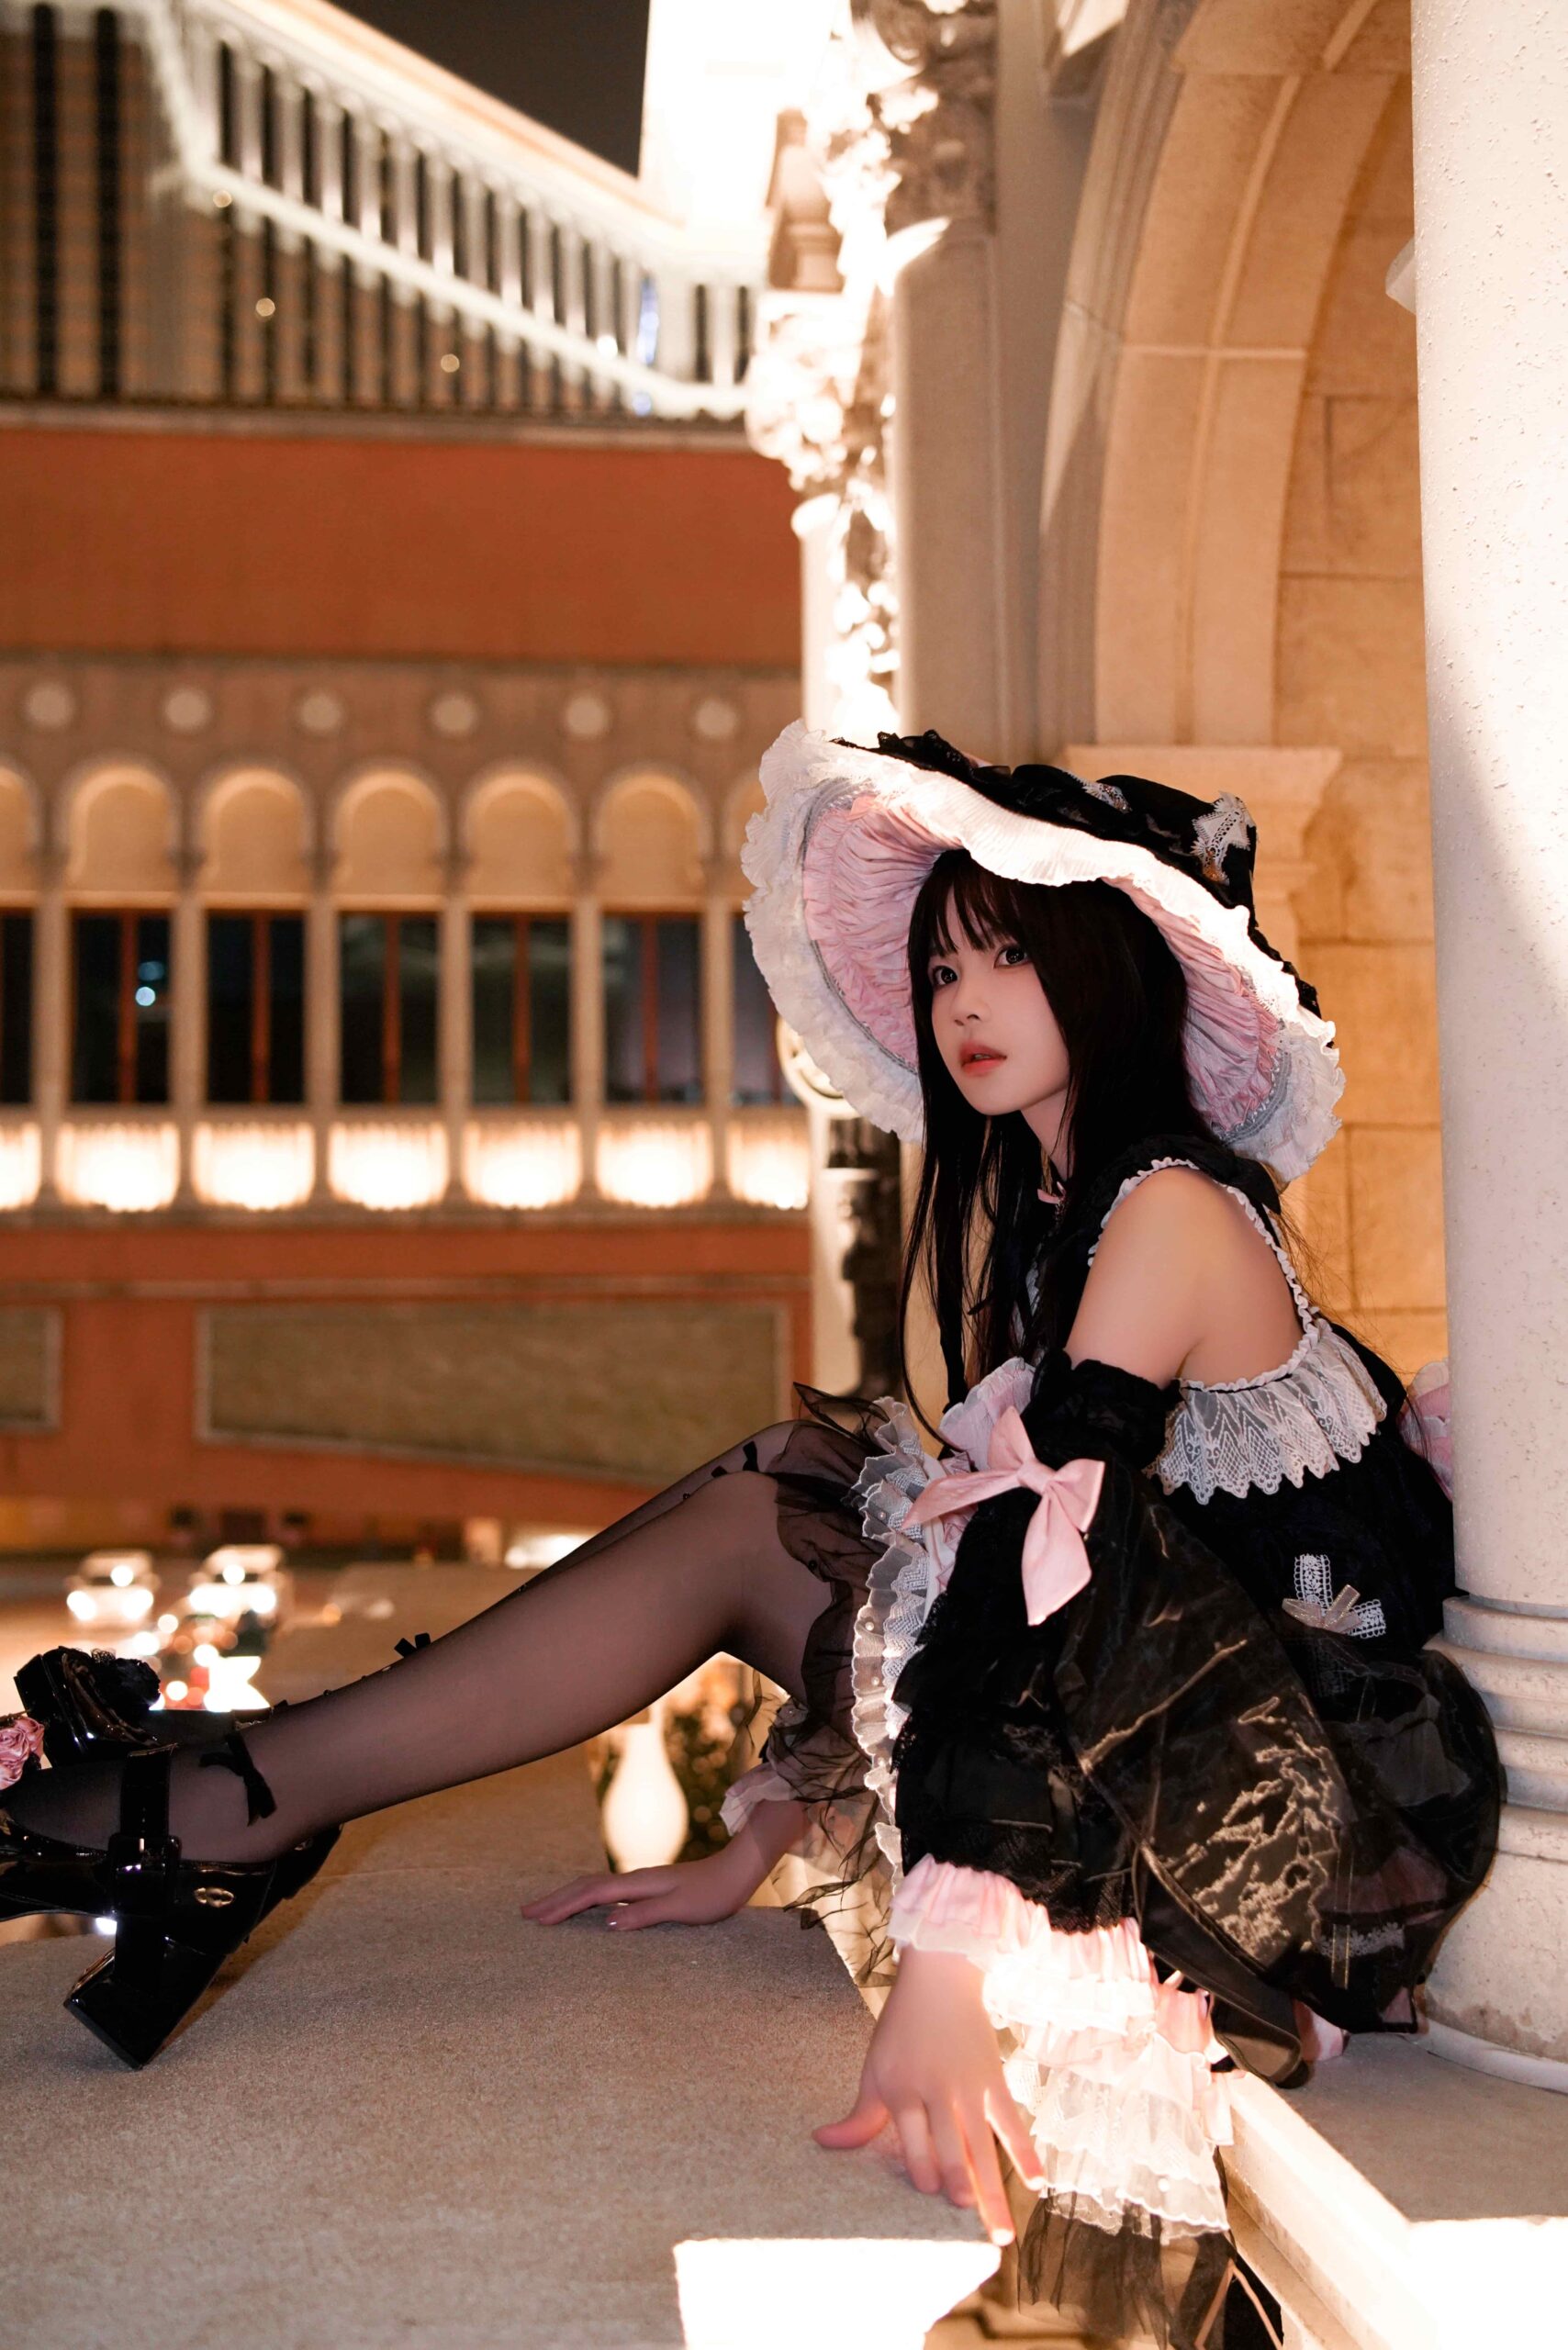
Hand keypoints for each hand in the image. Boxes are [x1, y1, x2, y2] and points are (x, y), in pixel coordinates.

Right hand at [521, 1841, 755, 1930]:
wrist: (735, 1873)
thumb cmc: (713, 1894)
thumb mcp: (682, 1909)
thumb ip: (645, 1914)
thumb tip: (606, 1922)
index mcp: (638, 1883)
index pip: (591, 1894)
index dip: (562, 1906)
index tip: (536, 1919)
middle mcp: (635, 1880)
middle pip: (584, 1886)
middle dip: (555, 1899)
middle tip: (525, 1912)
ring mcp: (640, 1883)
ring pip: (593, 1887)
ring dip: (567, 1897)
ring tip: (545, 1909)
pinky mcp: (647, 1889)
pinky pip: (606, 1892)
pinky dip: (586, 1898)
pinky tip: (584, 1906)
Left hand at [813, 1947, 1043, 2243]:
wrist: (939, 1981)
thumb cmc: (901, 2030)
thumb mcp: (875, 2069)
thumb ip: (858, 2115)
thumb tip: (821, 2142)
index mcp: (903, 2088)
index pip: (913, 2133)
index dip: (920, 2162)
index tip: (928, 2192)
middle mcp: (938, 2090)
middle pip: (950, 2142)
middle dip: (959, 2177)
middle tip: (967, 2213)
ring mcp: (970, 2087)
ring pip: (983, 2142)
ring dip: (993, 2183)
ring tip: (1001, 2226)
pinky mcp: (994, 2081)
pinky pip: (1012, 2121)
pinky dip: (1026, 2151)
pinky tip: (1037, 2183)